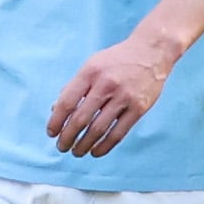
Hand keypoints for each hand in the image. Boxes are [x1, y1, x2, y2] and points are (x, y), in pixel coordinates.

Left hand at [46, 27, 177, 156]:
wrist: (151, 52)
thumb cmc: (117, 60)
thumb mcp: (92, 65)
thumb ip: (74, 86)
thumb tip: (54, 109)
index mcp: (90, 72)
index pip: (67, 102)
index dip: (56, 121)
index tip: (51, 133)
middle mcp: (106, 84)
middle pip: (81, 118)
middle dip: (68, 137)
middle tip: (62, 147)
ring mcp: (124, 97)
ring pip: (98, 129)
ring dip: (84, 145)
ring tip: (77, 152)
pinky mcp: (139, 108)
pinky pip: (118, 133)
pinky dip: (104, 146)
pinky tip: (95, 152)